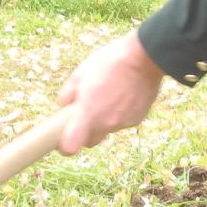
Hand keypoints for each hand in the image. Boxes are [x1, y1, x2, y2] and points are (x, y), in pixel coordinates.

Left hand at [56, 30, 166, 155]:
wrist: (143, 58)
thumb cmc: (108, 63)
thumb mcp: (80, 73)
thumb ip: (68, 94)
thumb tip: (64, 105)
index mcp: (88, 113)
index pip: (71, 146)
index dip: (65, 147)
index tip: (62, 141)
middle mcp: (106, 123)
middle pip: (91, 142)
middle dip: (85, 134)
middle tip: (85, 115)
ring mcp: (123, 123)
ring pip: (108, 129)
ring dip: (105, 120)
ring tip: (108, 96)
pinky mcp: (137, 119)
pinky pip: (123, 122)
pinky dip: (120, 113)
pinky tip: (123, 95)